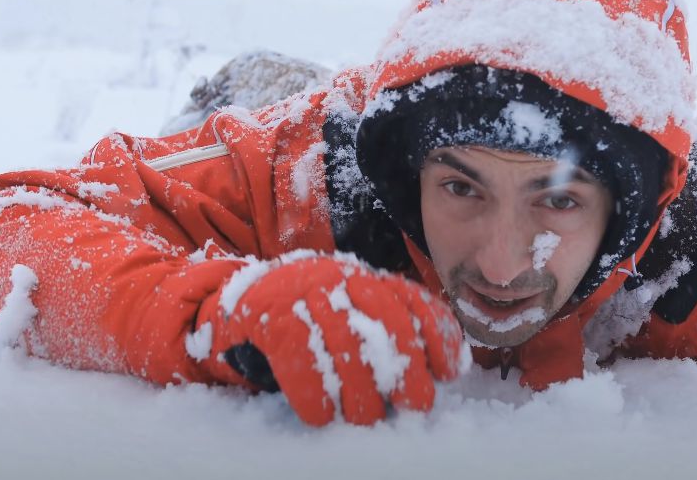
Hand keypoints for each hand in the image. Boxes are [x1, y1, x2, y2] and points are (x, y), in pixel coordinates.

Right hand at [218, 256, 465, 425]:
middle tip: (416, 403)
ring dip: (359, 390)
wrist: (246, 297)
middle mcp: (344, 278)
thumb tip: (439, 371)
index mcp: (368, 278)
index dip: (438, 335)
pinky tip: (322, 415)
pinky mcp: (273, 314)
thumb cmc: (313, 316)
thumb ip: (389, 329)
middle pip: (387, 320)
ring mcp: (307, 291)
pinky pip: (299, 358)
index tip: (450, 371)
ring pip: (345, 345)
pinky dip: (313, 392)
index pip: (414, 300)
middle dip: (407, 365)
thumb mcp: (353, 310)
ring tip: (366, 418)